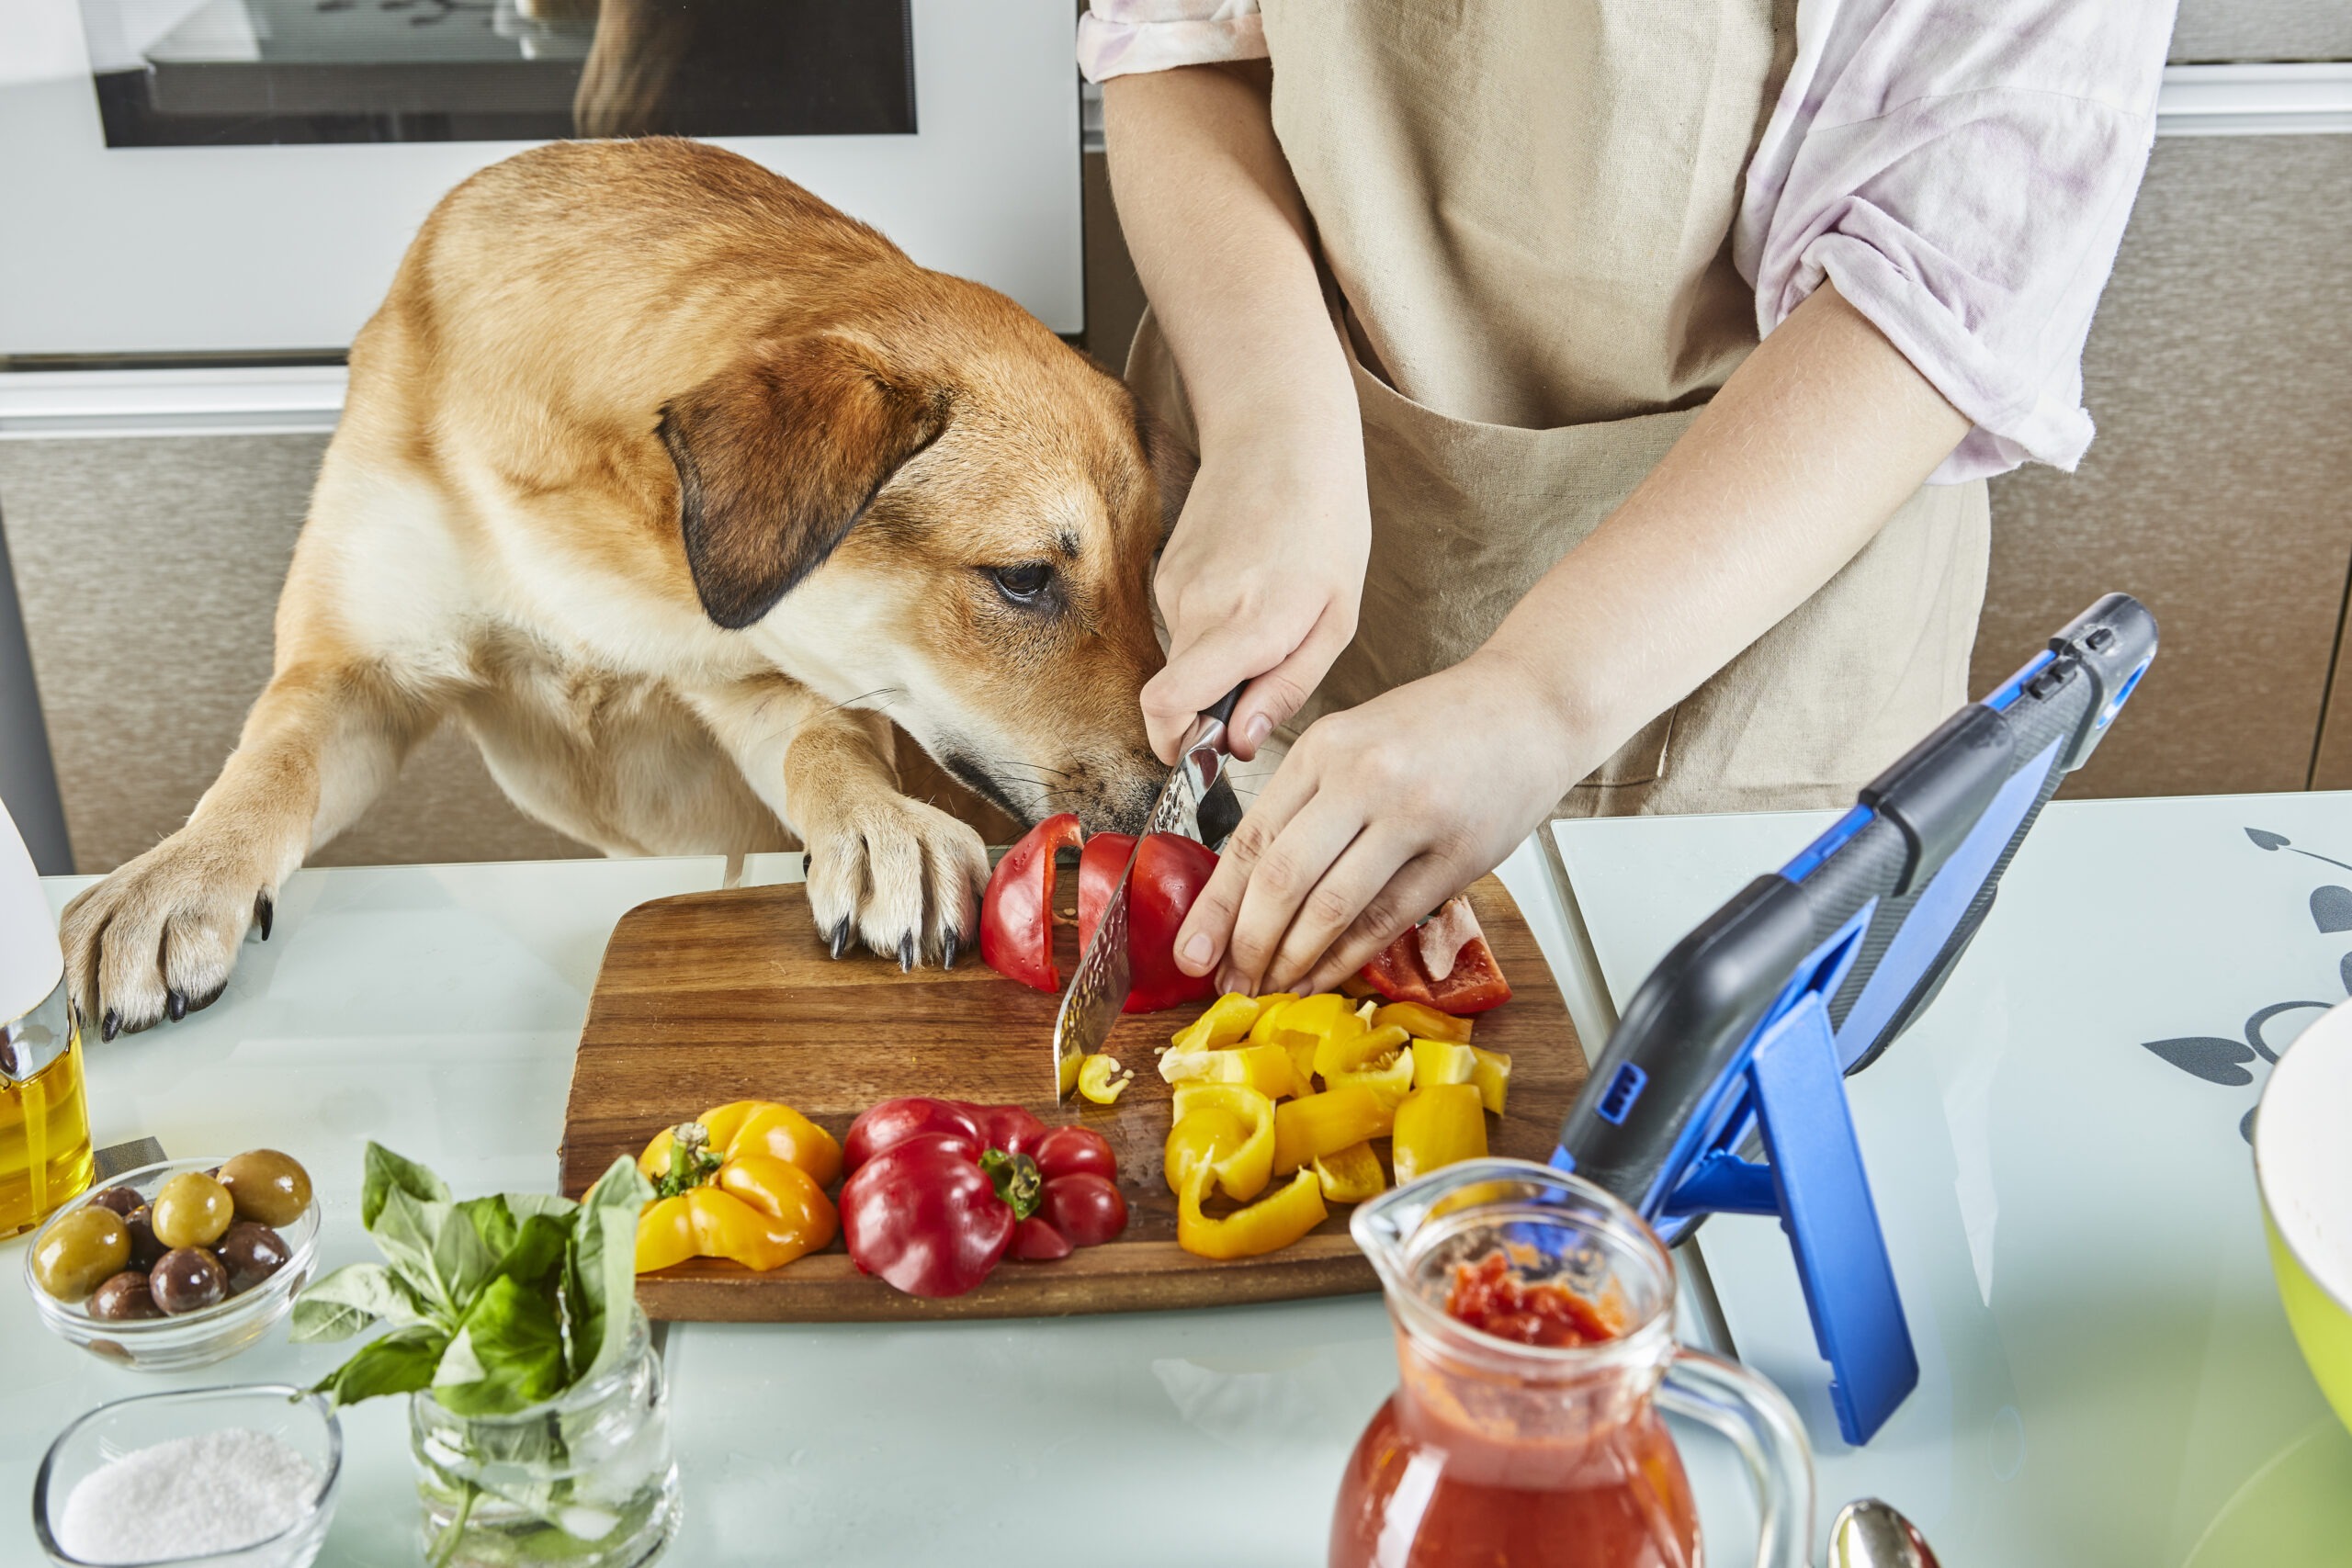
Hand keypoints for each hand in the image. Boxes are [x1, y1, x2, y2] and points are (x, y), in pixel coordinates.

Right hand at [1142, 422, 1368, 762]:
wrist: (1281, 435)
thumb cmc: (1326, 523)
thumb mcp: (1337, 619)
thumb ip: (1288, 688)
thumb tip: (1242, 743)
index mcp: (1250, 624)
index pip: (1168, 705)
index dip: (1176, 744)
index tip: (1202, 753)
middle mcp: (1201, 608)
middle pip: (1177, 693)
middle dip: (1210, 708)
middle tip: (1263, 684)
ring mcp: (1175, 587)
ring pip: (1186, 658)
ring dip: (1220, 659)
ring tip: (1270, 615)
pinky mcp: (1166, 570)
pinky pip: (1186, 624)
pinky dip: (1214, 625)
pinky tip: (1251, 586)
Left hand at [1174, 649, 1586, 994]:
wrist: (1531, 705)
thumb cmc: (1438, 727)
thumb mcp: (1355, 739)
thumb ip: (1307, 802)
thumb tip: (1251, 888)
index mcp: (1323, 747)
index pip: (1251, 839)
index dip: (1216, 907)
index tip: (1191, 951)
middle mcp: (1362, 777)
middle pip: (1282, 878)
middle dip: (1247, 943)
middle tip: (1230, 983)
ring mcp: (1412, 817)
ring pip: (1331, 907)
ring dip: (1293, 960)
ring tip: (1271, 988)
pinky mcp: (1456, 855)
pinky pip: (1387, 920)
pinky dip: (1346, 957)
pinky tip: (1322, 976)